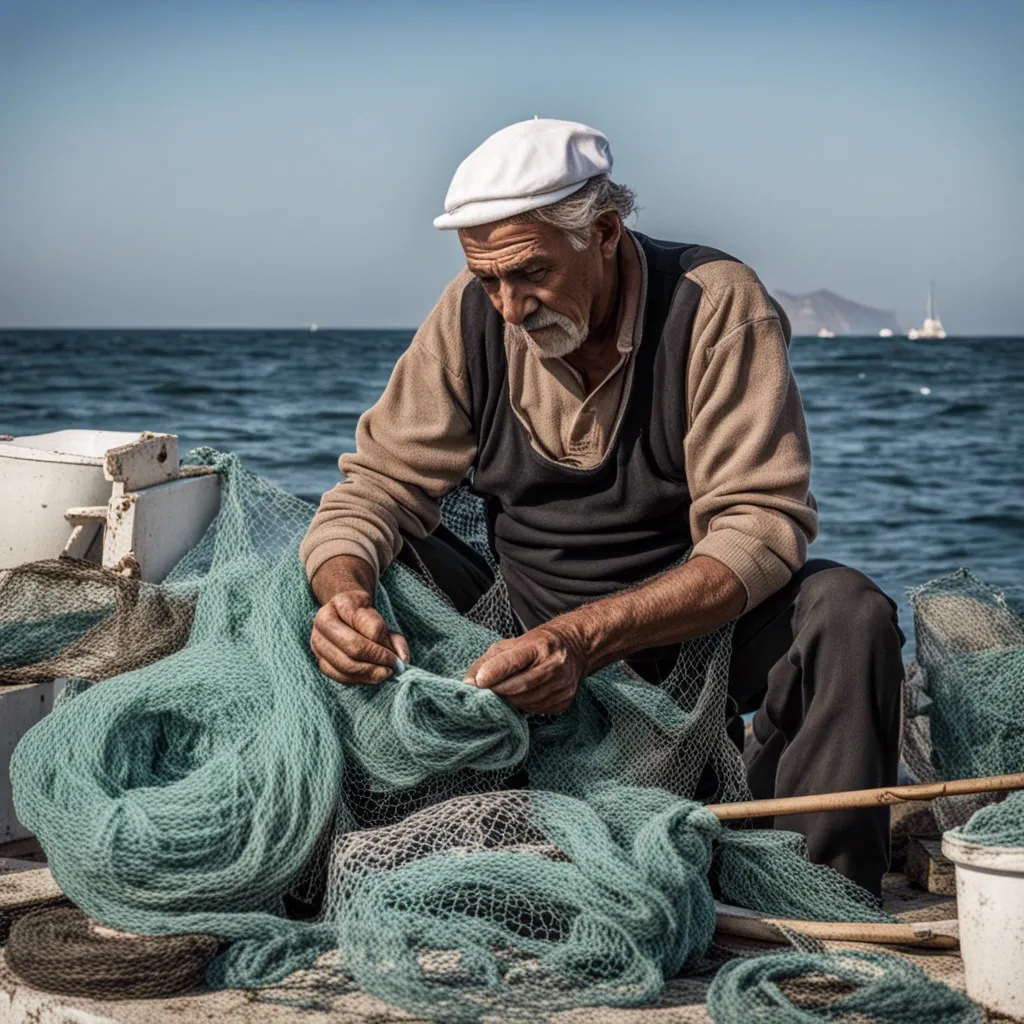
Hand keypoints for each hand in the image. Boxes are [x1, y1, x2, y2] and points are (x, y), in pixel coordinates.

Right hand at [311, 588, 409, 684]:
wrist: (343, 615)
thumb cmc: (366, 617)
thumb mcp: (383, 619)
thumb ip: (395, 638)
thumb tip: (402, 660)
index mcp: (343, 602)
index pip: (370, 626)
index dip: (387, 644)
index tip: (399, 656)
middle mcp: (324, 620)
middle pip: (354, 646)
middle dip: (378, 660)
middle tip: (394, 667)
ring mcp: (317, 641)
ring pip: (346, 664)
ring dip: (371, 672)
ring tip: (386, 673)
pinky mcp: (318, 660)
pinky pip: (340, 676)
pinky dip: (359, 679)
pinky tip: (373, 676)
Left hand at [464, 625, 587, 714]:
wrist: (573, 650)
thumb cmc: (535, 647)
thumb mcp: (509, 645)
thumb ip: (486, 662)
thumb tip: (468, 683)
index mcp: (539, 645)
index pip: (515, 659)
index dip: (496, 671)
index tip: (479, 681)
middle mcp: (555, 665)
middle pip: (519, 686)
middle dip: (497, 691)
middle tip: (484, 692)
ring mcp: (562, 685)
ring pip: (525, 702)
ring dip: (509, 701)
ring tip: (502, 693)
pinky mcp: (564, 701)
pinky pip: (536, 710)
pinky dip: (523, 706)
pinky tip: (522, 696)